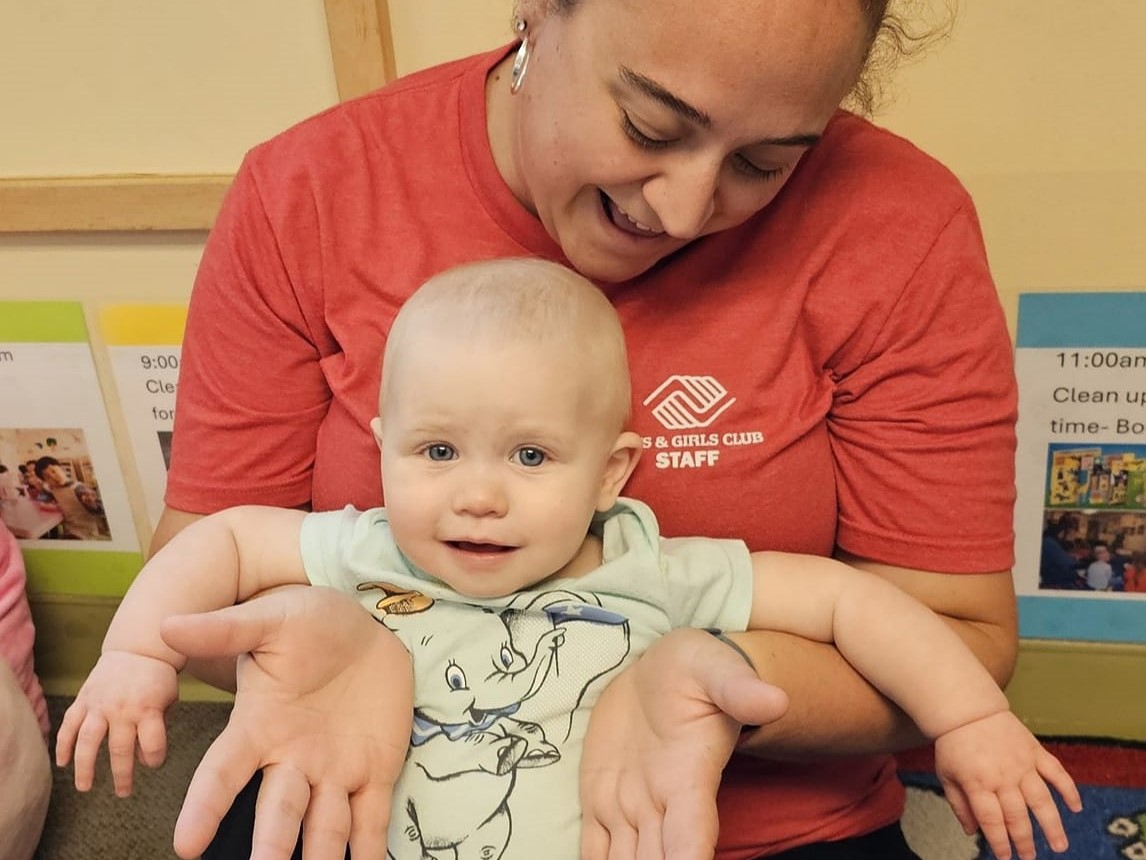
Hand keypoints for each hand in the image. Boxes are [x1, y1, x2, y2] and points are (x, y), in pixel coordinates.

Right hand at [55, 650, 177, 796]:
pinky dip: (63, 745)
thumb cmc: (157, 679)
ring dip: (85, 767)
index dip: (155, 758)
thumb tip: (142, 759)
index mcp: (148, 708)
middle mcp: (123, 709)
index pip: (153, 743)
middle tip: (123, 792)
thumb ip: (159, 726)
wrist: (137, 649)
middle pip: (120, 749)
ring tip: (85, 787)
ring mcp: (100, 705)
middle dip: (122, 775)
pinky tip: (62, 763)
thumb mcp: (169, 699)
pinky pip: (69, 725)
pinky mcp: (83, 700)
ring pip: (88, 741)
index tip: (154, 764)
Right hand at [160, 585, 412, 859]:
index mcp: (259, 727)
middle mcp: (292, 760)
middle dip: (270, 846)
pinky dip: (369, 848)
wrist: (366, 628)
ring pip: (323, 826)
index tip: (186, 845)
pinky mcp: (375, 772)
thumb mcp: (271, 620)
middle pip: (277, 812)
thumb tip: (168, 625)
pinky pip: (371, 817)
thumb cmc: (311, 623)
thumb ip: (226, 630)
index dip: (204, 807)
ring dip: (318, 858)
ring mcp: (334, 771)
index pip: (223, 773)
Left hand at [579, 628, 788, 859]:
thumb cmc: (697, 670)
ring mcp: (628, 807)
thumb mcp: (714, 669)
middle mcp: (660, 805)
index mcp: (688, 780)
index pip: (690, 839)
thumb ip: (739, 689)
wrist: (660, 672)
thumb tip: (776, 700)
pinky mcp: (599, 800)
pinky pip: (594, 847)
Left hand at [934, 711, 1082, 859]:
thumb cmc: (954, 744)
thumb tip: (972, 832)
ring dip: (1053, 825)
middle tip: (1030, 858)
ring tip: (1059, 846)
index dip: (1001, 842)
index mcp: (977, 782)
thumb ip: (959, 804)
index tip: (1007, 858)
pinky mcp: (1035, 752)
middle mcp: (1002, 776)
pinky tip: (1076, 808)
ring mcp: (1022, 763)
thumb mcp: (947, 775)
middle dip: (1025, 841)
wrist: (967, 709)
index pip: (992, 820)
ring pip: (1042, 800)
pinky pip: (1057, 772)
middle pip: (1017, 815)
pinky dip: (1069, 790)